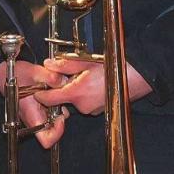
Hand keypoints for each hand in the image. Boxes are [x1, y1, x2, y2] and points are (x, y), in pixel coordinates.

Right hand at [0, 58, 69, 147]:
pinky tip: (52, 89)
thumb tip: (63, 81)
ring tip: (55, 91)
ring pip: (54, 119)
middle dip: (61, 114)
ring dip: (58, 107)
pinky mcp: (39, 109)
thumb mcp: (33, 72)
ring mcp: (36, 115)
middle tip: (60, 98)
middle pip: (54, 129)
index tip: (61, 116)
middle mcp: (34, 119)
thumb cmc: (15, 75)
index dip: (58, 132)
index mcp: (32, 117)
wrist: (5, 72)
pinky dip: (55, 102)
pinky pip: (51, 111)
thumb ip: (49, 76)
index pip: (47, 140)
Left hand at [33, 55, 153, 116]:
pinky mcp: (98, 111)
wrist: (137, 77)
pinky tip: (95, 84)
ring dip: (76, 90)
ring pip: (75, 100)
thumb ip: (64, 65)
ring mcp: (91, 110)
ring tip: (87, 76)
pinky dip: (86, 95)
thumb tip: (48, 64)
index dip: (41, 93)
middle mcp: (82, 106)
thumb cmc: (114, 67)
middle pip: (63, 98)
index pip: (49, 99)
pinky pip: (86, 103)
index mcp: (76, 93)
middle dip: (64, 87)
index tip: (37, 88)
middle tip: (71, 74)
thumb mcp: (85, 61)